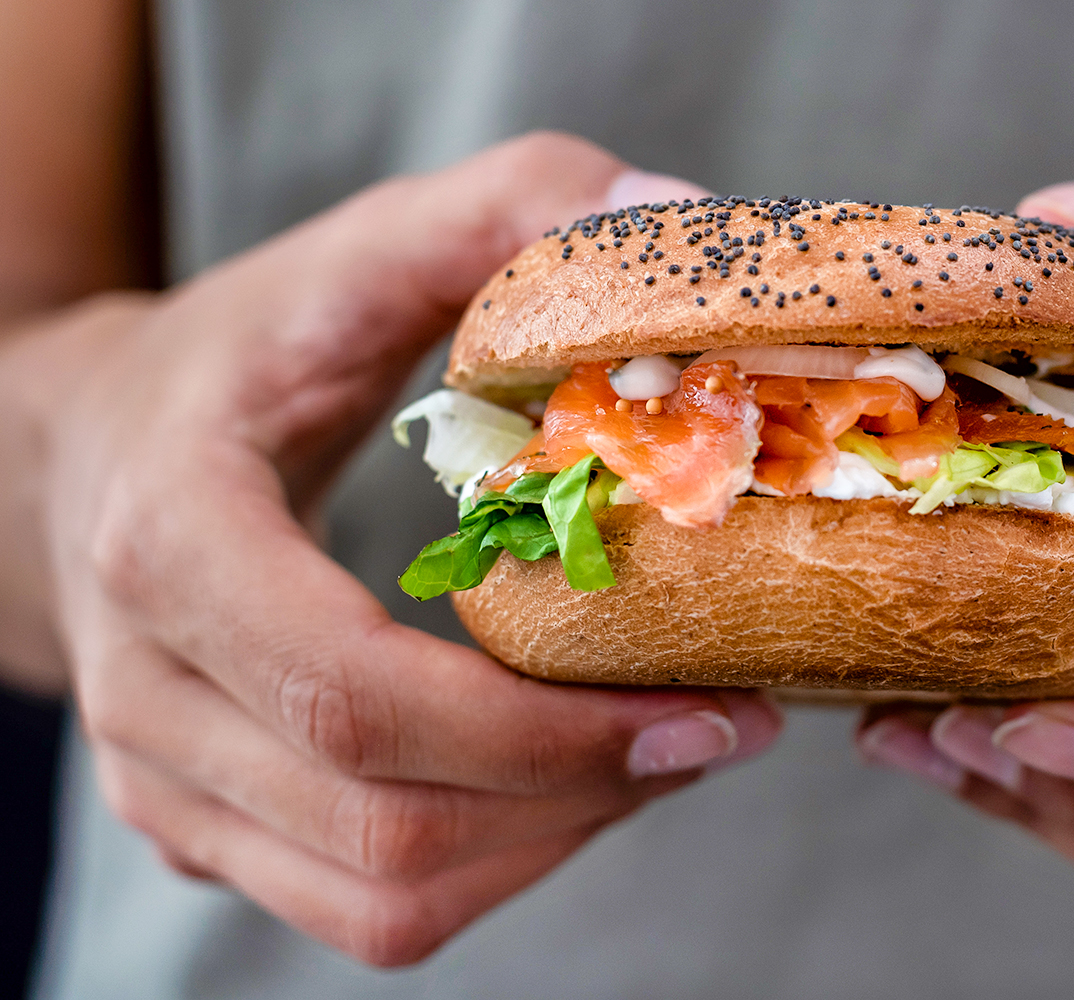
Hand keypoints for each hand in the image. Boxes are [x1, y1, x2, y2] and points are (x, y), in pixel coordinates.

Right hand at [19, 132, 780, 964]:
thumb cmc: (240, 352)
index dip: (548, 732)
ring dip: (557, 842)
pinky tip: (575, 781)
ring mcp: (164, 783)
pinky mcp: (202, 831)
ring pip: (384, 897)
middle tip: (724, 726)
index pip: (358, 696)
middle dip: (586, 793)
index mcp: (171, 546)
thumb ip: (512, 204)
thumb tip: (681, 211)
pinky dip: (499, 865)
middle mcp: (147, 694)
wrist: (88, 453)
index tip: (708, 707)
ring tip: (665, 751)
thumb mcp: (358, 253)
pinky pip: (367, 907)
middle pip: (387, 822)